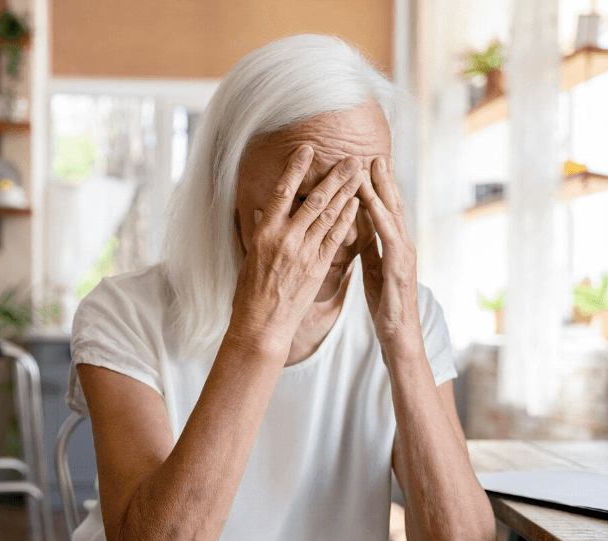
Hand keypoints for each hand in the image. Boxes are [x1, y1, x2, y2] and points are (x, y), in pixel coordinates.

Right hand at [229, 145, 362, 355]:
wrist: (262, 323)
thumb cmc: (250, 291)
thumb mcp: (249, 255)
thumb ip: (259, 230)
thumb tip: (261, 210)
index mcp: (265, 233)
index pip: (282, 193)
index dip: (296, 169)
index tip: (307, 149)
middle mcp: (285, 239)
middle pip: (313, 200)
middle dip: (333, 176)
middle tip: (350, 157)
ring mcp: (304, 252)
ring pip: (328, 215)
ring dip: (346, 191)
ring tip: (358, 173)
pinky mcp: (318, 266)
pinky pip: (336, 238)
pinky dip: (347, 218)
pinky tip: (356, 203)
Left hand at [356, 156, 423, 353]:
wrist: (399, 333)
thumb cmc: (385, 303)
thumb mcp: (373, 269)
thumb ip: (369, 247)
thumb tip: (357, 227)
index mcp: (394, 246)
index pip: (386, 212)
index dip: (380, 189)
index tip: (371, 166)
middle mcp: (402, 244)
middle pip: (392, 205)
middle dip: (385, 180)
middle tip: (377, 154)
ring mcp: (403, 253)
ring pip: (392, 214)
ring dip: (383, 188)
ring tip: (374, 165)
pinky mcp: (399, 265)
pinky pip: (387, 234)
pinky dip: (378, 214)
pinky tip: (370, 199)